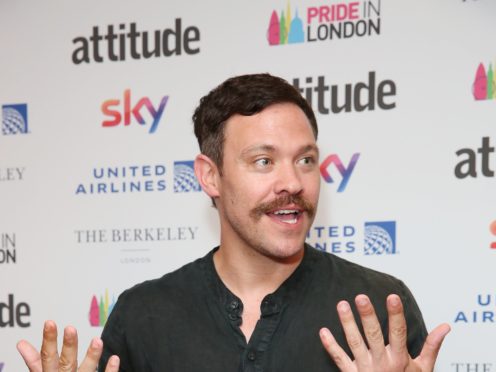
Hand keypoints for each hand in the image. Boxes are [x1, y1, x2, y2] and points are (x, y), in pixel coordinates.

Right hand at [17, 320, 119, 371]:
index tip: (50, 323)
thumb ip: (34, 361)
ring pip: (87, 371)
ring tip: (98, 340)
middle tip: (70, 328)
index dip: (48, 341)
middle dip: (68, 346)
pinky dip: (109, 371)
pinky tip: (115, 358)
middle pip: (66, 362)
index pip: (47, 357)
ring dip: (92, 356)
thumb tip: (22, 344)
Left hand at [319, 294, 449, 371]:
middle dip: (368, 316)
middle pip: (373, 336)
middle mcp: (381, 363)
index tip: (392, 297)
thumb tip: (445, 326)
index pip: (398, 333)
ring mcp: (365, 369)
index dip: (396, 315)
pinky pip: (339, 359)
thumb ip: (431, 346)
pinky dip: (330, 346)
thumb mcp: (423, 368)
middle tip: (361, 297)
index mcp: (399, 359)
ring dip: (347, 324)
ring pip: (354, 343)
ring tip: (341, 305)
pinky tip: (322, 331)